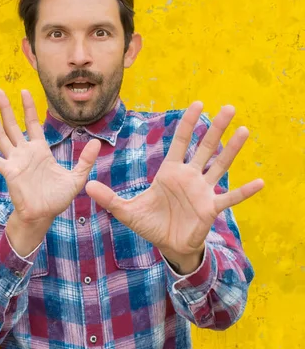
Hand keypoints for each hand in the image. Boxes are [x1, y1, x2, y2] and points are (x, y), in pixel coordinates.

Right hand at [0, 89, 100, 225]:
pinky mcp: (9, 172)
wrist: (44, 216)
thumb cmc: (57, 198)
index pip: (32, 124)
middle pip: (13, 125)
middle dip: (6, 107)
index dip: (28, 108)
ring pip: (2, 136)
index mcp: (40, 151)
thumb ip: (86, 160)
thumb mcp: (77, 177)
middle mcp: (25, 153)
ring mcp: (16, 161)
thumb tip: (96, 142)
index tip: (24, 91)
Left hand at [86, 102, 263, 273]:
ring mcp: (202, 192)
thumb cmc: (151, 224)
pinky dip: (244, 191)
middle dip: (215, 128)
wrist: (167, 245)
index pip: (181, 142)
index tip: (197, 104)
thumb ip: (109, 198)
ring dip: (232, 150)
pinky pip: (230, 198)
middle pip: (204, 147)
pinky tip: (261, 182)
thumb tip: (87, 187)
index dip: (188, 123)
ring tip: (244, 131)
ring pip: (219, 166)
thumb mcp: (127, 211)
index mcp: (170, 172)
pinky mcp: (210, 209)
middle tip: (228, 107)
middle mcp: (190, 177)